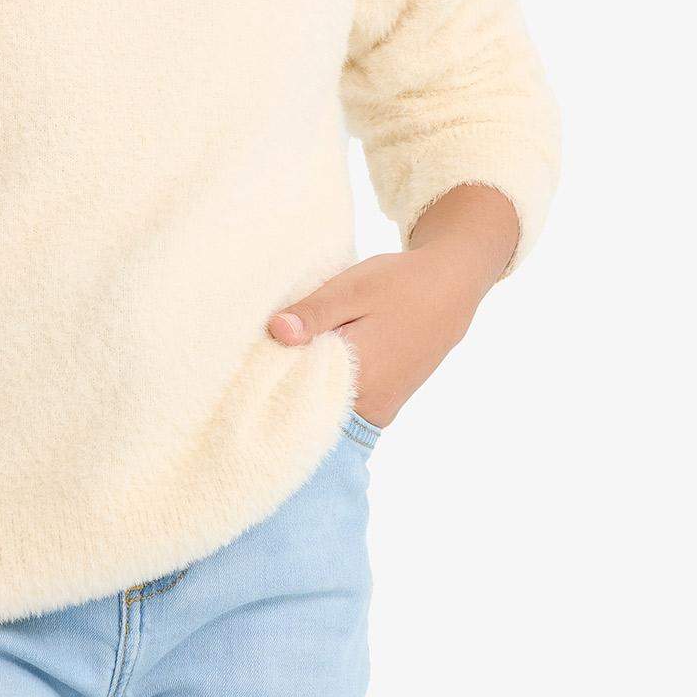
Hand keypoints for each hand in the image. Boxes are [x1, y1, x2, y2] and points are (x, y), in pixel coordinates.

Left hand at [266, 239, 487, 426]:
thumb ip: (315, 313)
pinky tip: (312, 370)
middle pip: (310, 406)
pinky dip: (326, 396)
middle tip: (260, 363)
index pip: (297, 391)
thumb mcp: (353, 287)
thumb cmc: (400, 284)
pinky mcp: (385, 408)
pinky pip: (345, 411)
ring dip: (306, 391)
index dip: (270, 379)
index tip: (247, 366)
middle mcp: (370, 402)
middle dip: (285, 388)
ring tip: (286, 363)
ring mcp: (380, 410)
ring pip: (327, 411)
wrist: (450, 290)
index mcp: (359, 372)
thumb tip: (276, 332)